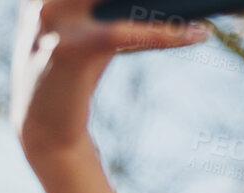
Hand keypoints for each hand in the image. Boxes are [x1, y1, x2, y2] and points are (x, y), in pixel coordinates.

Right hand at [11, 1, 207, 158]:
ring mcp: (52, 20)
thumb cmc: (74, 72)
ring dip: (160, 1)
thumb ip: (114, 7)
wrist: (44, 128)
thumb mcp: (90, 30)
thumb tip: (171, 3)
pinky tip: (198, 32)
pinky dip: (165, 33)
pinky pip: (124, 33)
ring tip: (200, 2)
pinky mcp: (68, 50)